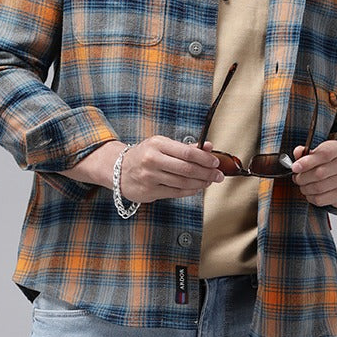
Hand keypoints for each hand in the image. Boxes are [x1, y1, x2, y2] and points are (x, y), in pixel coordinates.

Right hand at [64, 137, 223, 200]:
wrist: (118, 170)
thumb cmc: (144, 155)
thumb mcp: (162, 145)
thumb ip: (185, 147)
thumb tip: (209, 147)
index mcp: (157, 144)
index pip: (187, 152)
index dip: (205, 158)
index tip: (215, 162)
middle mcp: (152, 160)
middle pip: (187, 169)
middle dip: (206, 173)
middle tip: (219, 175)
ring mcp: (150, 177)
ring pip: (182, 182)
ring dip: (200, 183)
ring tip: (209, 182)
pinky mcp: (149, 192)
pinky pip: (175, 193)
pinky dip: (190, 191)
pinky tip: (197, 188)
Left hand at [290, 139, 336, 208]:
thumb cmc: (328, 165)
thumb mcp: (319, 153)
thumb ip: (306, 152)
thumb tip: (298, 152)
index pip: (323, 154)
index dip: (306, 162)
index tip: (295, 167)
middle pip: (318, 173)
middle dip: (302, 177)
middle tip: (297, 177)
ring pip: (317, 187)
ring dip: (305, 188)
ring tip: (303, 184)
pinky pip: (319, 199)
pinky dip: (310, 197)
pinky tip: (310, 192)